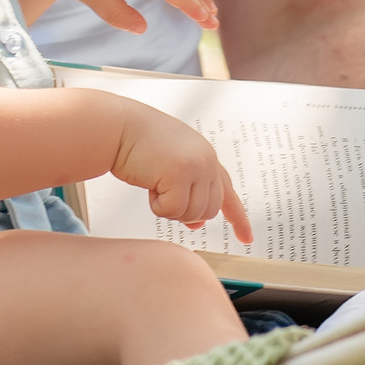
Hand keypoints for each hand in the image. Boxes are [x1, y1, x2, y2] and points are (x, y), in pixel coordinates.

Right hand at [111, 104, 251, 243]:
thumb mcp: (170, 170)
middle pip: (209, 211)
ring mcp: (197, 165)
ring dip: (169, 208)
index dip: (238, 218)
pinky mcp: (181, 173)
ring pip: (193, 214)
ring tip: (154, 183)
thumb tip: (196, 224)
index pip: (228, 193)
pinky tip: (149, 184)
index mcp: (206, 157)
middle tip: (162, 194)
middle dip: (184, 211)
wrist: (118, 127)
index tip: (246, 238)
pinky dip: (157, 206)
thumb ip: (189, 192)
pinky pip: (174, 210)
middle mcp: (207, 160)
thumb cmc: (138, 146)